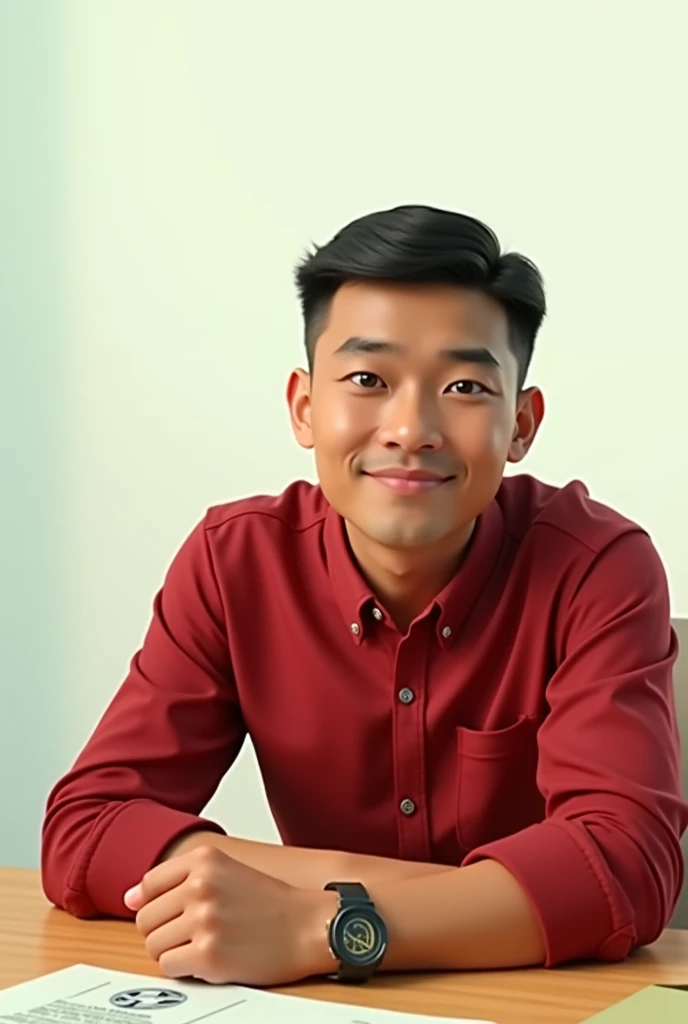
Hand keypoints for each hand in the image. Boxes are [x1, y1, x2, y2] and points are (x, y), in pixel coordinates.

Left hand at [124, 845, 337, 985]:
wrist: (309, 926)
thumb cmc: (270, 903)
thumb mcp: (225, 871)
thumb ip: (177, 879)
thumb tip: (130, 898)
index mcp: (204, 860)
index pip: (149, 884)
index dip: (156, 905)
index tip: (169, 914)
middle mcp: (200, 885)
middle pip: (146, 919)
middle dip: (164, 932)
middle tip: (193, 934)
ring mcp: (204, 920)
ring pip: (154, 945)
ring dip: (173, 952)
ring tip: (203, 946)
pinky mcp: (209, 954)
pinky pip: (169, 967)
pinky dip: (184, 969)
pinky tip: (209, 960)